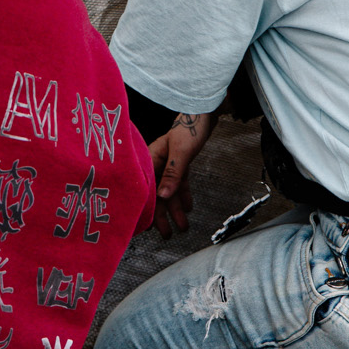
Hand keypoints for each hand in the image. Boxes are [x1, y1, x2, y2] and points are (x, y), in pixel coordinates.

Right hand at [150, 111, 214, 235]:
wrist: (203, 113)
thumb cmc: (190, 127)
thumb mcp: (181, 152)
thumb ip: (172, 174)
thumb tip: (163, 196)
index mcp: (149, 159)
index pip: (145, 189)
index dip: (145, 208)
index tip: (146, 227)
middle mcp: (155, 163)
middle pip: (157, 194)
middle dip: (162, 215)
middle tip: (167, 235)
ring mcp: (167, 164)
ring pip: (169, 192)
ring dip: (175, 210)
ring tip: (182, 227)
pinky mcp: (179, 163)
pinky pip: (178, 184)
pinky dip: (183, 196)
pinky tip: (188, 208)